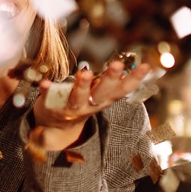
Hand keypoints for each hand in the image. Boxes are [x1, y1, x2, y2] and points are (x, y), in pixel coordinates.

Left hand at [30, 57, 155, 153]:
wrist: (54, 127)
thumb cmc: (81, 103)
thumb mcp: (101, 97)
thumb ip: (116, 84)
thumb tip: (146, 68)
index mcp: (103, 100)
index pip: (122, 90)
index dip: (134, 79)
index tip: (146, 67)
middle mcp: (89, 105)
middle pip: (101, 93)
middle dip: (110, 79)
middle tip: (117, 64)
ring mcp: (70, 108)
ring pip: (77, 98)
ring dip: (82, 86)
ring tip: (85, 72)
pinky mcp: (51, 106)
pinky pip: (49, 98)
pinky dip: (46, 91)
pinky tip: (44, 83)